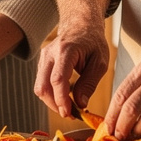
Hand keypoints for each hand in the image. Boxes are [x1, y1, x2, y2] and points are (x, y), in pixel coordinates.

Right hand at [36, 0, 112, 118]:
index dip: (61, 99)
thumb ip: (89, 83)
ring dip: (52, 102)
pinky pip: (42, 84)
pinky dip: (51, 95)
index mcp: (66, 50)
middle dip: (55, 105)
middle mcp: (50, 53)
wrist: (81, 25)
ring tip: (70, 108)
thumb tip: (80, 104)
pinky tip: (64, 98)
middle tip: (71, 114)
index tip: (70, 113)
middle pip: (43, 86)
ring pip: (40, 87)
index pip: (58, 79)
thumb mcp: (100, 62)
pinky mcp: (42, 63)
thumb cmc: (93, 42)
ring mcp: (43, 58)